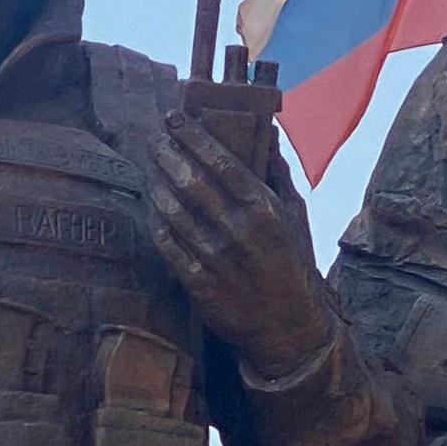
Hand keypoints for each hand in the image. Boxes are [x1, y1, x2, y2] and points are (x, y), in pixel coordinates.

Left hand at [146, 112, 332, 375]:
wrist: (287, 326)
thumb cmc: (292, 263)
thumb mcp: (295, 216)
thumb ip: (277, 172)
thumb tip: (266, 130)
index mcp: (264, 210)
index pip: (221, 162)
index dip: (193, 137)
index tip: (174, 118)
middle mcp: (238, 232)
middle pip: (191, 182)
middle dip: (167, 155)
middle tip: (155, 140)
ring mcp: (215, 259)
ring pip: (173, 211)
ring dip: (157, 184)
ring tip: (151, 168)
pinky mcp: (198, 284)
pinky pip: (167, 245)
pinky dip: (157, 222)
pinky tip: (155, 208)